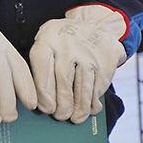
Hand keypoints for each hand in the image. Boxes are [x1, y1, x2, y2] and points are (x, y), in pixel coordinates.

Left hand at [29, 4, 127, 122]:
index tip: (46, 108)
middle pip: (63, 80)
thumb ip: (40, 65)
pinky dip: (94, 101)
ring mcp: (89, 55)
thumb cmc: (63, 42)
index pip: (43, 69)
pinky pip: (98, 87)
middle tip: (60, 116)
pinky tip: (90, 109)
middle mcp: (68, 47)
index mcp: (48, 40)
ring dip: (79, 107)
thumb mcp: (46, 41)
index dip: (44, 92)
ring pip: (83, 86)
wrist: (96, 24)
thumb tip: (37, 100)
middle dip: (62, 103)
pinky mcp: (105, 62)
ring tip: (75, 118)